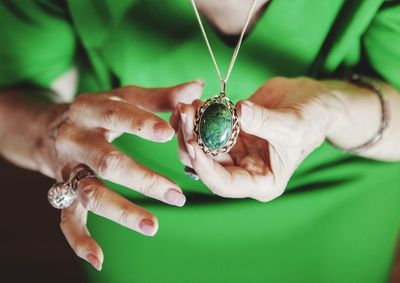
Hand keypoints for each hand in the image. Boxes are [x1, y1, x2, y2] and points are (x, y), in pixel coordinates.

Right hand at [35, 80, 203, 269]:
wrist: (52, 129)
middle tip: (176, 195)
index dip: (141, 124)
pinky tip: (99, 259)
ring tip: (153, 227)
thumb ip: (161, 97)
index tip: (169, 133)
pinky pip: (68, 219)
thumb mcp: (125, 97)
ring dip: (121, 211)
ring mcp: (68, 169)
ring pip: (91, 193)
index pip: (117, 114)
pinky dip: (80, 240)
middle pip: (107, 162)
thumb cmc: (99, 112)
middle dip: (142, 179)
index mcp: (91, 109)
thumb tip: (197, 86)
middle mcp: (76, 139)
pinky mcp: (63, 192)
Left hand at [173, 77, 338, 200]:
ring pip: (200, 146)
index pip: (224, 184)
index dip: (205, 168)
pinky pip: (205, 128)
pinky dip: (196, 117)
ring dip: (188, 128)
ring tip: (186, 105)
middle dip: (190, 141)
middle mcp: (243, 170)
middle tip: (184, 114)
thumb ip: (267, 122)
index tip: (192, 144)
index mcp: (260, 182)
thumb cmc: (312, 120)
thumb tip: (240, 112)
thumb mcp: (294, 125)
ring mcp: (234, 151)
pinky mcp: (229, 132)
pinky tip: (192, 102)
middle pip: (205, 164)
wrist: (311, 102)